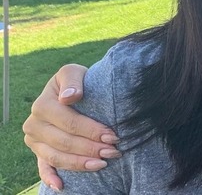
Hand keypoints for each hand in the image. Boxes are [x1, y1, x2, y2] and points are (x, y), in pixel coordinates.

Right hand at [23, 64, 120, 191]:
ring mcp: (35, 140)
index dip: (91, 130)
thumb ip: (73, 82)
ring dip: (80, 163)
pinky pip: (43, 167)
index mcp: (42, 104)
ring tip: (103, 164)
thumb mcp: (73, 73)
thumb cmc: (76, 81)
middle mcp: (34, 124)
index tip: (113, 135)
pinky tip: (62, 186)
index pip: (69, 122)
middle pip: (64, 142)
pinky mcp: (38, 151)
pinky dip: (51, 178)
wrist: (69, 90)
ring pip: (56, 157)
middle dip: (91, 148)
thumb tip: (69, 98)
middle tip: (114, 152)